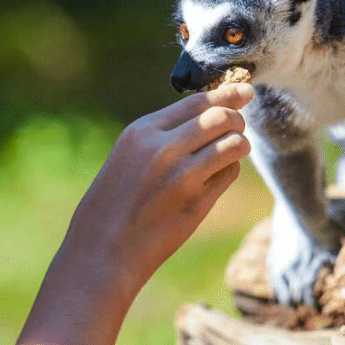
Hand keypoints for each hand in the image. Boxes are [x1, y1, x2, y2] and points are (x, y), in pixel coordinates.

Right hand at [0, 83, 252, 344]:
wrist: (100, 253)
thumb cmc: (110, 206)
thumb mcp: (126, 157)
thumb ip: (159, 137)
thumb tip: (203, 117)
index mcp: (142, 132)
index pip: (196, 101)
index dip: (226, 94)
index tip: (244, 91)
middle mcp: (164, 147)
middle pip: (222, 117)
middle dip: (237, 118)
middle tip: (240, 124)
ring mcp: (183, 175)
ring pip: (234, 143)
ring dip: (240, 144)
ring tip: (234, 150)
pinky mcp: (197, 202)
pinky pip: (230, 173)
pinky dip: (230, 170)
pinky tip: (217, 177)